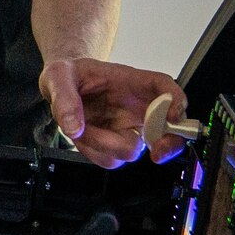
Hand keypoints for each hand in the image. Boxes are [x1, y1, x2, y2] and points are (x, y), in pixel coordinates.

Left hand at [40, 57, 187, 168]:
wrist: (60, 87)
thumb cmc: (69, 75)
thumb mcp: (58, 75)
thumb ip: (65, 97)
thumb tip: (73, 126)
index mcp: (132, 82)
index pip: (165, 87)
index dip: (176, 101)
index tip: (173, 115)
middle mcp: (136, 107)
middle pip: (168, 129)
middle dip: (167, 143)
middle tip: (156, 151)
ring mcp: (127, 128)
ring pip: (133, 150)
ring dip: (105, 145)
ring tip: (82, 127)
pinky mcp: (113, 144)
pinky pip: (111, 159)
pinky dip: (94, 153)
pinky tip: (82, 136)